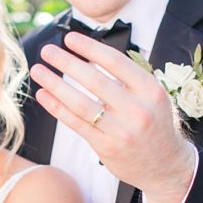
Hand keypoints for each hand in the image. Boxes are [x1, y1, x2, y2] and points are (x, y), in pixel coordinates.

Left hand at [30, 32, 194, 202]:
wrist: (164, 165)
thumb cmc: (152, 123)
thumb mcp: (151, 96)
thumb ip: (127, 78)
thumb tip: (89, 54)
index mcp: (150, 90)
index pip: (115, 62)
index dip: (90, 48)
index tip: (69, 38)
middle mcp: (137, 110)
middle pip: (94, 81)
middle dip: (66, 63)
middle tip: (47, 50)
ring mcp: (121, 130)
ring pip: (81, 103)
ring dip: (55, 85)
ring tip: (38, 70)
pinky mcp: (106, 147)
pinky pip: (76, 123)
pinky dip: (57, 108)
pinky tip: (43, 94)